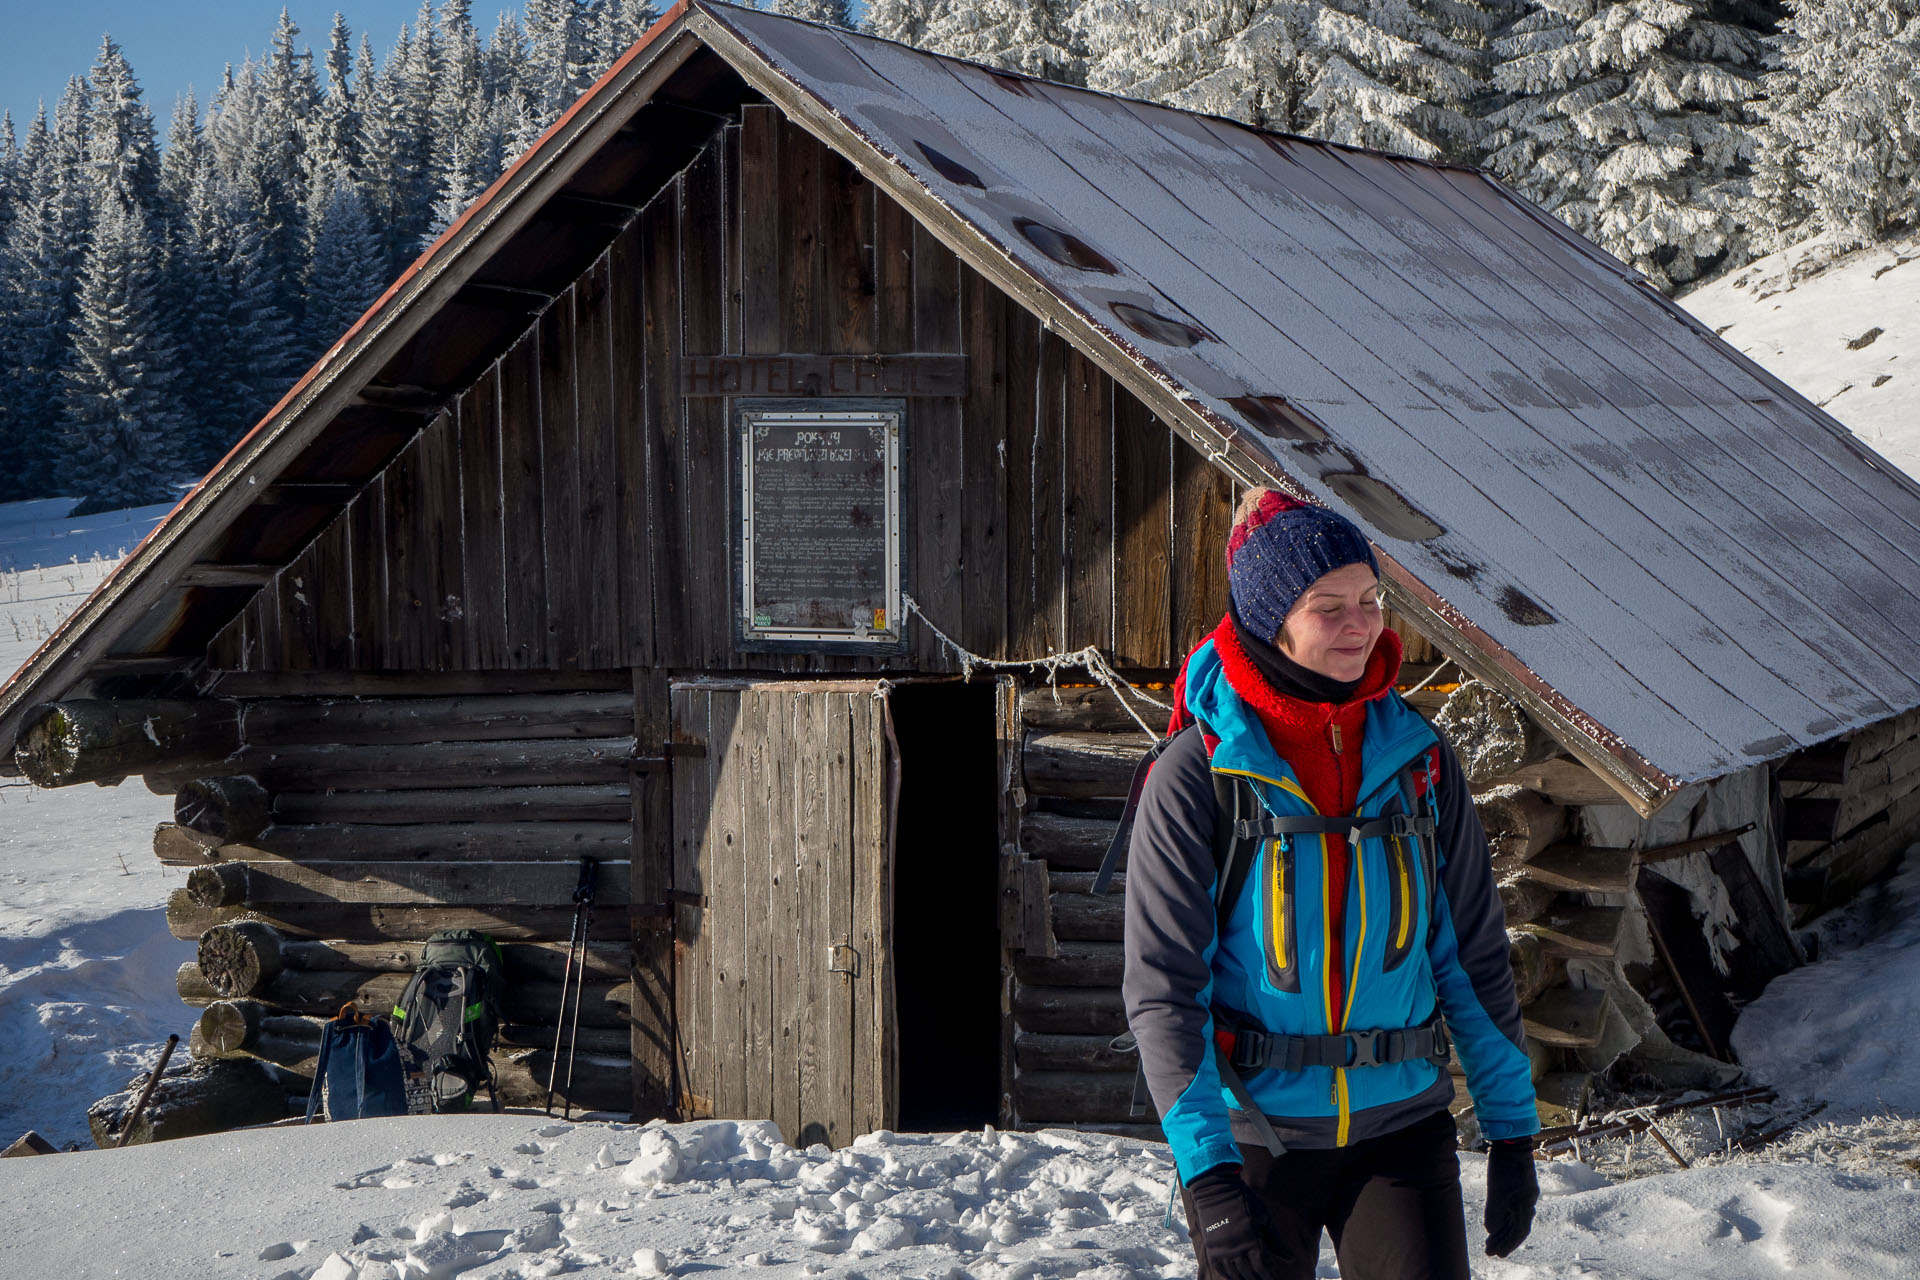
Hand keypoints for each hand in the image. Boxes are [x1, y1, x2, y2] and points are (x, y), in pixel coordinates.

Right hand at [1186, 1165, 1275, 1279]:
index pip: (1262, 1267)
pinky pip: (1220, 1268)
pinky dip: (1229, 1275)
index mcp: (1251, 1240)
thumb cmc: (1244, 1200)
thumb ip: (1276, 1241)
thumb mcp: (1264, 1218)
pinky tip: (1235, 1277)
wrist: (1216, 1189)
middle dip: (1258, 1279)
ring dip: (1244, 1279)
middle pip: (1249, 1273)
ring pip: (1234, 1273)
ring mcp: (1221, 1249)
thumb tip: (1291, 1260)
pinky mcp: (1211, 1247)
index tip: (1273, 1277)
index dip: (1269, 1275)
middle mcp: (1235, 1248)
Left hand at [1483, 1137, 1538, 1256]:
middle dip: (1504, 1240)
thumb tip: (1492, 1230)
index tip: (1498, 1253)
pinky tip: (1494, 1226)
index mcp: (1526, 1203)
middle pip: (1517, 1227)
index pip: (1519, 1230)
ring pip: (1514, 1219)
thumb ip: (1495, 1211)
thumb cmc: (1503, 1165)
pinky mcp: (1518, 1188)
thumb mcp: (1496, 1189)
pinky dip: (1503, 1219)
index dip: (1508, 1243)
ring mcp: (1524, 1194)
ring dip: (1502, 1231)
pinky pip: (1512, 1210)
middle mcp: (1528, 1201)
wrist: (1510, 1142)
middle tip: (1490, 1251)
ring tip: (1490, 1242)